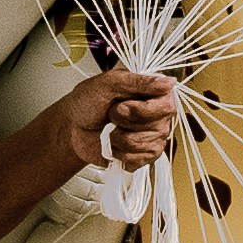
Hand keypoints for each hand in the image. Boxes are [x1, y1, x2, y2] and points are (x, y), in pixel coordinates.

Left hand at [52, 70, 181, 175]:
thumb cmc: (89, 101)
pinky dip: (117, 153)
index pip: (166, 107)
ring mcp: (154, 137)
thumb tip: (169, 82)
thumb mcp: (109, 83)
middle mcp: (160, 116)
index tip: (121, 105)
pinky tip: (113, 144)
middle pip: (154, 128)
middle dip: (123, 122)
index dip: (140, 111)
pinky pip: (137, 160)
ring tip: (110, 129)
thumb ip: (139, 82)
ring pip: (141, 144)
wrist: (73, 125)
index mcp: (156, 94)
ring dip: (116, 138)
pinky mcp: (144, 155)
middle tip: (112, 114)